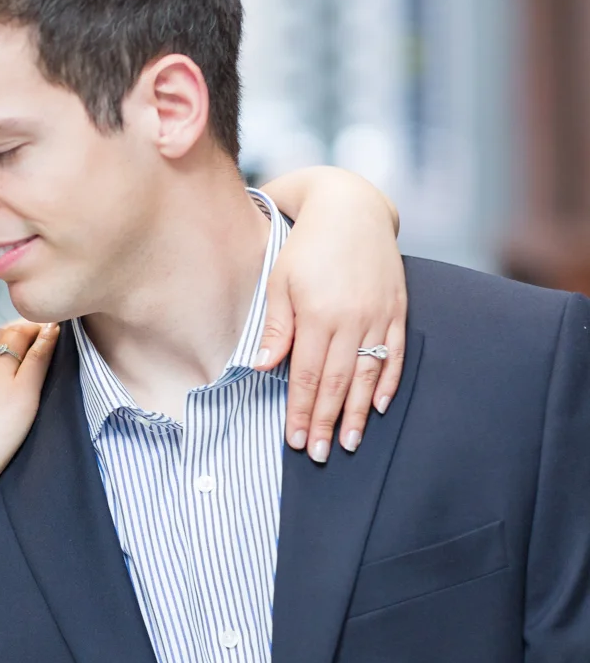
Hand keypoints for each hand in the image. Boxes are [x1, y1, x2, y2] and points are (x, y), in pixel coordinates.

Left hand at [256, 187, 406, 461]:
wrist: (351, 208)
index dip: (302, 410)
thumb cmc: (305, 246)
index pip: (309, 375)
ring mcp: (378, 314)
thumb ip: (277, 326)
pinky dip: (388, 381)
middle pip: (338, 382)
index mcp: (317, 314)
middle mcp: (351, 318)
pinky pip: (396, 352)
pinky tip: (380, 405)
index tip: (296, 439)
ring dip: (359, 412)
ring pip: (368, 373)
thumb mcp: (279, 281)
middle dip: (327, 421)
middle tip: (320, 454)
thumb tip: (266, 367)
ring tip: (351, 442)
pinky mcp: (397, 308)